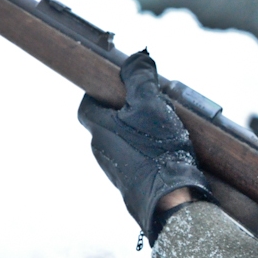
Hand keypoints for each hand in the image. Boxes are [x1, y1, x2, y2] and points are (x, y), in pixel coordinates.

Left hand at [78, 50, 210, 243]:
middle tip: (150, 107)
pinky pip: (134, 162)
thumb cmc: (157, 150)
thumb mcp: (151, 104)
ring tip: (165, 132)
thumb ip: (140, 78)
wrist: (171, 199)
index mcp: (99, 128)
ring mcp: (115, 170)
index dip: (102, 92)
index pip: (87, 104)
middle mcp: (101, 150)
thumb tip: (137, 57)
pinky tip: (168, 154)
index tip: (122, 87)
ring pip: (121, 143)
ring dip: (137, 135)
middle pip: (106, 123)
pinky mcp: (131, 186)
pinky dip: (147, 155)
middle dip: (125, 114)